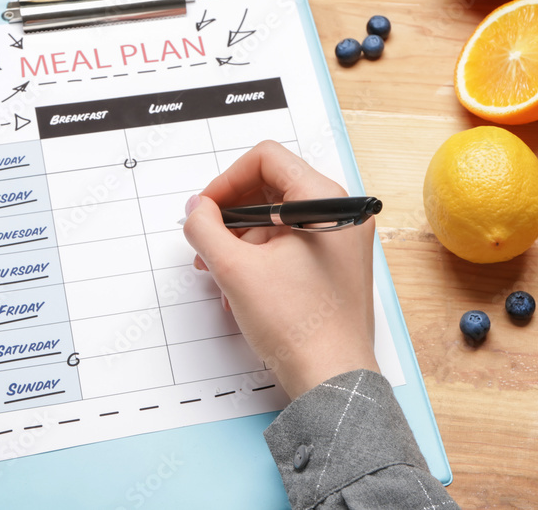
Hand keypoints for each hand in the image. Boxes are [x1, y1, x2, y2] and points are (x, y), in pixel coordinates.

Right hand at [182, 141, 377, 399]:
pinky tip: (239, 287)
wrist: (330, 379)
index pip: (267, 158)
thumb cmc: (299, 327)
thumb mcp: (235, 269)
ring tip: (218, 271)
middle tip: (206, 240)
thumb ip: (205, 228)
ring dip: (240, 240)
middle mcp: (338, 213)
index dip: (227, 180)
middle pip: (271, 187)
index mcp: (324, 200)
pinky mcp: (335, 266)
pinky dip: (260, 257)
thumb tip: (197, 208)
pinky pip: (290, 244)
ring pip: (277, 219)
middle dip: (231, 214)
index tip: (206, 210)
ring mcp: (340, 241)